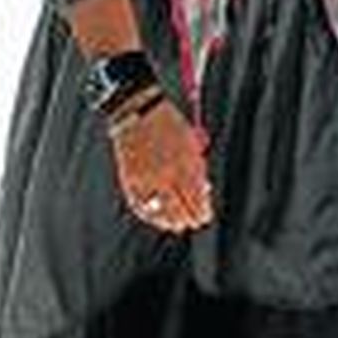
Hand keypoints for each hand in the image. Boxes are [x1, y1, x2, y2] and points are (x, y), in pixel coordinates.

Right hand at [109, 97, 214, 232]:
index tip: (206, 216)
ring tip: (178, 226)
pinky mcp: (131, 180)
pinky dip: (149, 214)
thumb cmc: (170, 122)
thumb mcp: (190, 140)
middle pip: (182, 206)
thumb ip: (196, 164)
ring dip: (171, 221)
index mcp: (187, 162)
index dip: (202, 209)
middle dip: (190, 217)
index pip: (197, 196)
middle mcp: (169, 174)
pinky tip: (157, 219)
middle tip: (196, 223)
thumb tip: (204, 188)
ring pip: (162, 210)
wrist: (139, 111)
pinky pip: (141, 205)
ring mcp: (148, 178)